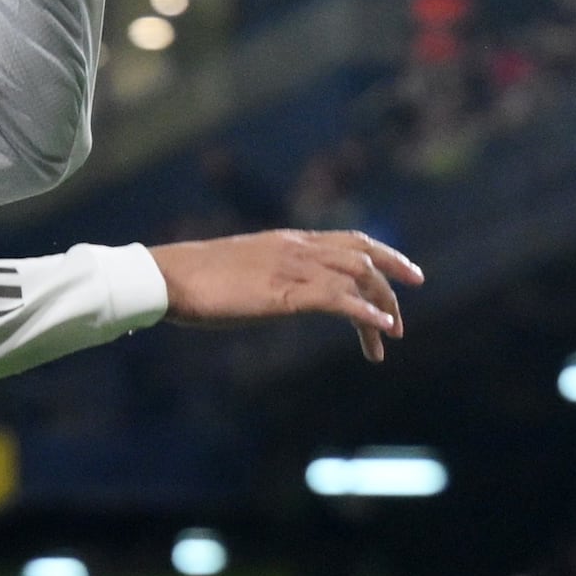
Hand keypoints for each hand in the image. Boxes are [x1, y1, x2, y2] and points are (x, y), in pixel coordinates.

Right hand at [153, 228, 421, 359]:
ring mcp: (294, 268)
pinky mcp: (286, 293)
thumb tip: (268, 294)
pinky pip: (338, 299)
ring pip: (358, 277)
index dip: (383, 255)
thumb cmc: (194, 280)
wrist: (170, 277)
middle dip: (393, 280)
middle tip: (403, 316)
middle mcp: (299, 248)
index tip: (405, 275)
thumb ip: (264, 278)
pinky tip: (379, 328)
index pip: (350, 241)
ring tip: (393, 334)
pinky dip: (365, 313)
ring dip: (382, 306)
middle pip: (363, 255)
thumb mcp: (240, 274)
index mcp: (289, 241)